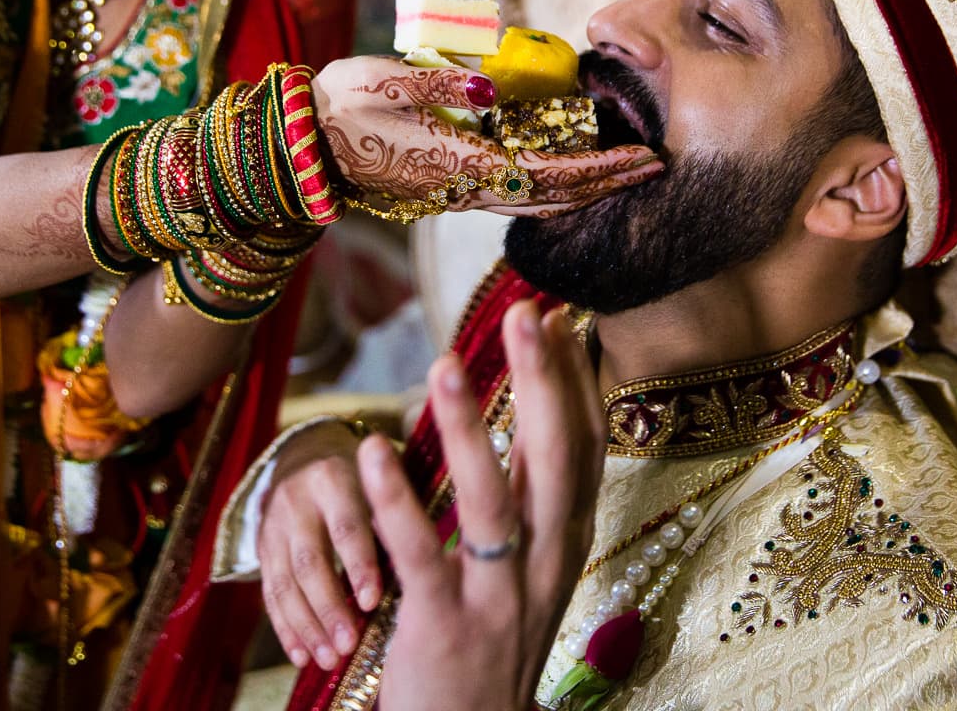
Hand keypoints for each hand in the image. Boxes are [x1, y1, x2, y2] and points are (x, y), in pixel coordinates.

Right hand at [257, 419, 382, 669]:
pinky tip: (302, 657)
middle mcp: (296, 498)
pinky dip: (286, 629)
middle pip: (310, 560)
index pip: (346, 526)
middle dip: (329, 607)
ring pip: (285, 582)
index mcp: (333, 478)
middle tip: (349, 645)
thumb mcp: (379, 485)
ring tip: (330, 660)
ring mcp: (273, 525)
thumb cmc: (366, 482)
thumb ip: (398, 517)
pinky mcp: (262, 550)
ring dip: (307, 626)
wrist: (307, 459)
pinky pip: (270, 594)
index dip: (358, 565)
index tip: (372, 602)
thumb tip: (432, 567)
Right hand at [312, 56, 661, 216]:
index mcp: (464, 164)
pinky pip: (515, 195)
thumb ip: (443, 86)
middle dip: (608, 183)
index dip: (603, 168)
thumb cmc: (342, 107)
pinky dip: (552, 187)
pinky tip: (566, 175)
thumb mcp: (388, 82)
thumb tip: (491, 88)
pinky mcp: (450, 187)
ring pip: (538, 201)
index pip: (552, 173)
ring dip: (585, 189)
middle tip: (654, 166)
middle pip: (556, 196)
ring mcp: (460, 192)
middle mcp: (469, 187)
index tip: (645, 158)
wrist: (300, 147)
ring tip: (622, 172)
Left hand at [363, 301, 605, 710]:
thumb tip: (529, 412)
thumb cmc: (489, 643)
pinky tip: (371, 454)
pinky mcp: (443, 629)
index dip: (574, 381)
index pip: (585, 449)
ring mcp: (497, 601)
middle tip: (525, 314)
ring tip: (442, 364)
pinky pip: (421, 558)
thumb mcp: (526, 569)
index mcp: (566, 544)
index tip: (556, 317)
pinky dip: (396, 503)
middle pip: (553, 463)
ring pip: (493, 505)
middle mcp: (545, 567)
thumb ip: (528, 496)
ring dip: (469, 432)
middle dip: (542, 384)